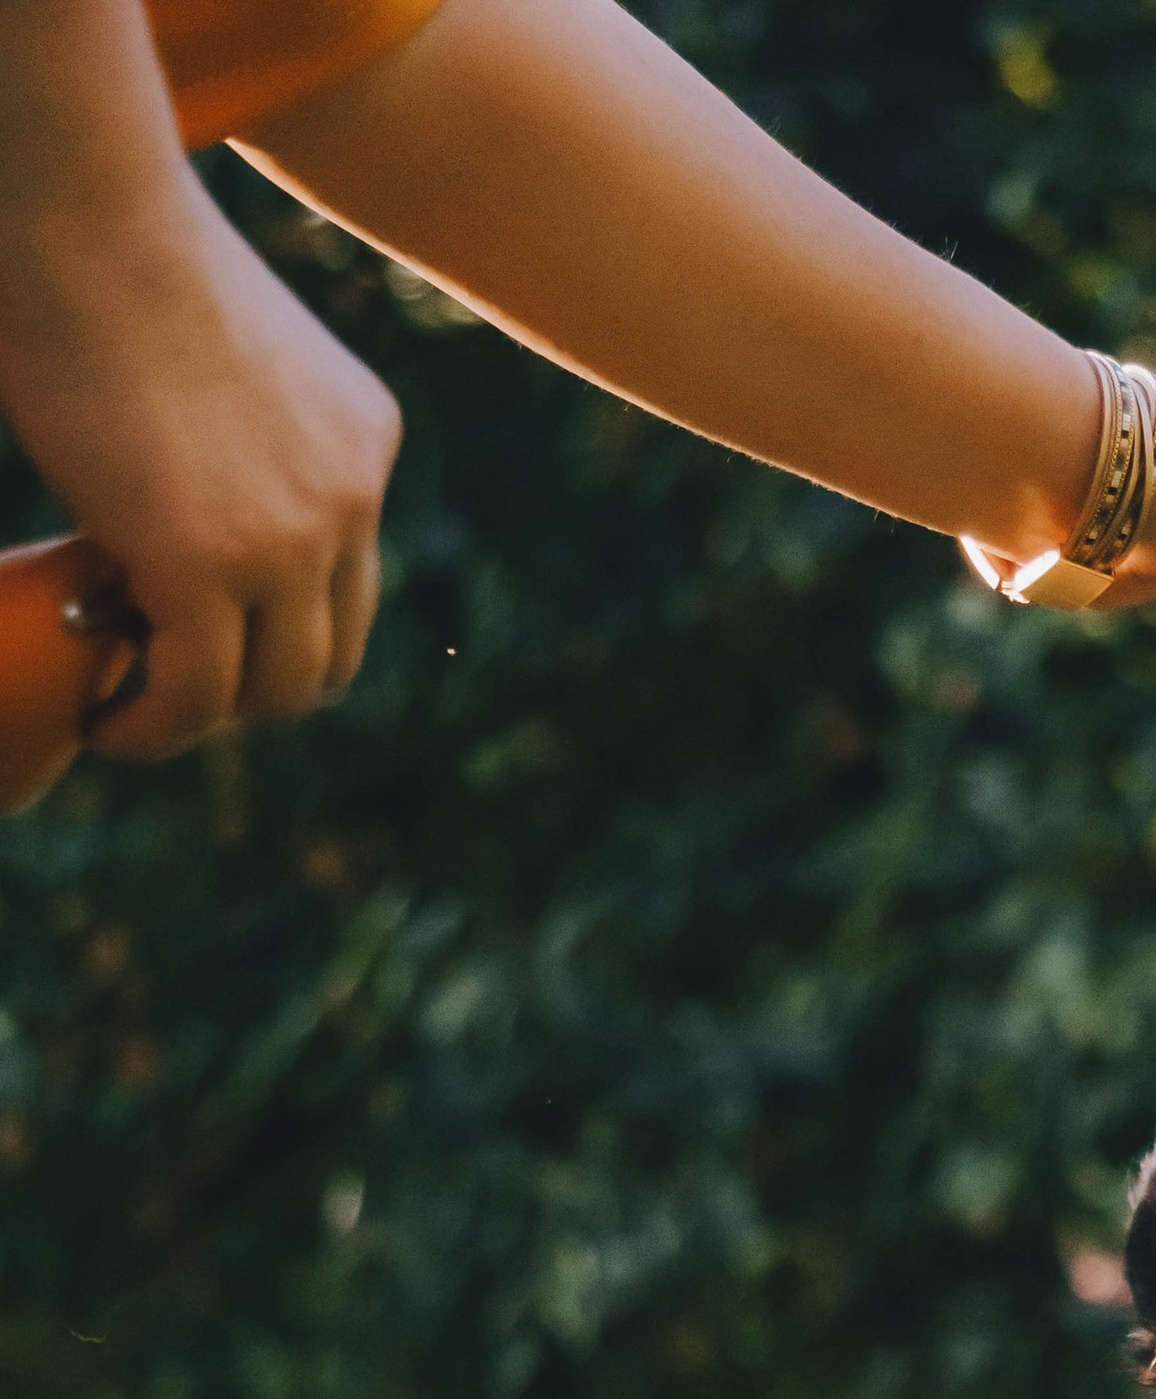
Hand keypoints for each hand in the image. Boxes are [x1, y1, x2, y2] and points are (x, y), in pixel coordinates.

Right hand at [0, 180, 400, 756]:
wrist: (83, 204)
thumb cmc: (115, 246)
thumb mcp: (221, 353)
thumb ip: (235, 435)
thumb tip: (172, 493)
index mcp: (363, 442)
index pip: (343, 587)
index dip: (273, 631)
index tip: (194, 632)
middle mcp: (349, 499)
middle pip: (325, 660)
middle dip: (246, 688)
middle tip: (160, 680)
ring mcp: (290, 540)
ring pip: (270, 693)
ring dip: (198, 716)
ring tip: (128, 707)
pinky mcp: (208, 567)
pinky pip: (193, 696)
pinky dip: (151, 728)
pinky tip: (106, 722)